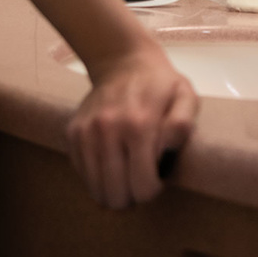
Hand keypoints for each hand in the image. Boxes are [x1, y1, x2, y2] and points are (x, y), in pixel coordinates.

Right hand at [66, 45, 197, 208]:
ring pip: (96, 190)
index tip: (157, 178)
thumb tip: (167, 146)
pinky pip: (82, 175)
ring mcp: (86, 132)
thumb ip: (182, 124)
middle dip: (132, 196)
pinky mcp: (72, 133)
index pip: (142, 187)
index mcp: (139, 125)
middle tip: (141, 179)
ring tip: (126, 174)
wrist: (122, 60)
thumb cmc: (160, 84)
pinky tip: (110, 163)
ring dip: (113, 190)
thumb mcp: (185, 97)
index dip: (153, 190)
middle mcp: (107, 130)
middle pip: (116, 195)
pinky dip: (97, 177)